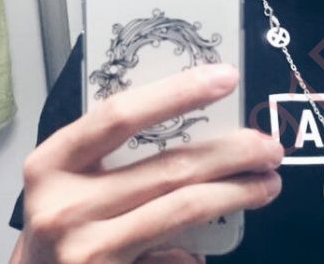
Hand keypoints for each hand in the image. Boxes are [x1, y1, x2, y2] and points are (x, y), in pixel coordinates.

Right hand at [14, 64, 282, 263]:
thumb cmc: (61, 220)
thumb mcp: (71, 176)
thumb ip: (115, 149)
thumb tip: (196, 124)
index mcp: (54, 162)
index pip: (122, 115)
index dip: (178, 92)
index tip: (226, 78)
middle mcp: (64, 206)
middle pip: (168, 165)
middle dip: (231, 151)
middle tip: (269, 145)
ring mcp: (87, 251)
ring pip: (184, 208)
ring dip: (237, 192)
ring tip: (268, 181)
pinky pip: (176, 254)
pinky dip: (203, 243)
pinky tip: (225, 231)